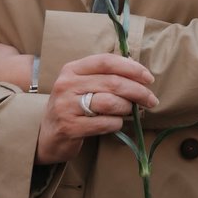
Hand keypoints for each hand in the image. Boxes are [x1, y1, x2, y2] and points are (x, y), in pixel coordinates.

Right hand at [35, 53, 158, 164]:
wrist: (46, 136)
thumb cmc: (72, 107)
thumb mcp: (82, 85)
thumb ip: (105, 76)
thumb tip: (140, 73)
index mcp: (72, 69)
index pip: (106, 61)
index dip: (131, 68)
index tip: (148, 78)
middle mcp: (67, 84)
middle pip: (113, 82)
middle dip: (138, 91)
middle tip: (152, 100)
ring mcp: (66, 106)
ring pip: (110, 102)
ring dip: (128, 108)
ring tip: (131, 112)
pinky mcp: (69, 127)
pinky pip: (104, 123)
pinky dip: (117, 123)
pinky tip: (117, 123)